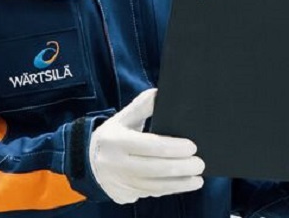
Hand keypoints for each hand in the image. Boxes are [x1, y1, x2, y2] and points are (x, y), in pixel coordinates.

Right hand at [89, 89, 204, 203]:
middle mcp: (115, 164)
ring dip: (179, 184)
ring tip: (197, 179)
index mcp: (116, 141)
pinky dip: (169, 190)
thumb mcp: (123, 118)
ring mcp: (118, 182)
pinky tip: (183, 185)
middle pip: (155, 168)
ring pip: (154, 186)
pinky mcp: (122, 194)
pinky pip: (150, 194)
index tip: (192, 147)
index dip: (174, 147)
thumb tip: (162, 93)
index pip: (150, 145)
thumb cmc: (113, 136)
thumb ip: (142, 105)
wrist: (88, 161)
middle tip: (200, 163)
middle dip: (182, 167)